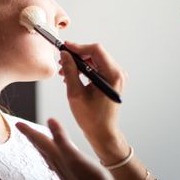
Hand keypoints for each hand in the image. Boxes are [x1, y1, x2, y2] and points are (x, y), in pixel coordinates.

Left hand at [16, 118, 126, 179]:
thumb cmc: (89, 179)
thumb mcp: (75, 155)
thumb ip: (62, 139)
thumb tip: (50, 120)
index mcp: (57, 156)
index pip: (39, 140)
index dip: (28, 131)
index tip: (17, 124)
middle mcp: (57, 163)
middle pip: (40, 147)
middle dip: (32, 137)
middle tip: (23, 129)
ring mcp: (63, 171)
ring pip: (47, 155)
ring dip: (41, 146)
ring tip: (37, 140)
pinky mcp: (71, 176)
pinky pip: (56, 162)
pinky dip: (52, 154)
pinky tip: (56, 158)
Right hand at [60, 42, 127, 161]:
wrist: (102, 133)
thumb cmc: (91, 118)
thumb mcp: (76, 94)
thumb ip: (70, 72)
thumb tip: (65, 55)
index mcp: (112, 75)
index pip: (95, 50)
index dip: (78, 47)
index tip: (64, 48)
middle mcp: (117, 74)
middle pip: (96, 53)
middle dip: (77, 55)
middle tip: (62, 59)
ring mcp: (115, 77)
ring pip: (95, 59)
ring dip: (79, 62)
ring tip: (64, 71)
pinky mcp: (111, 80)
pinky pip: (97, 67)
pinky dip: (84, 68)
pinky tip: (72, 75)